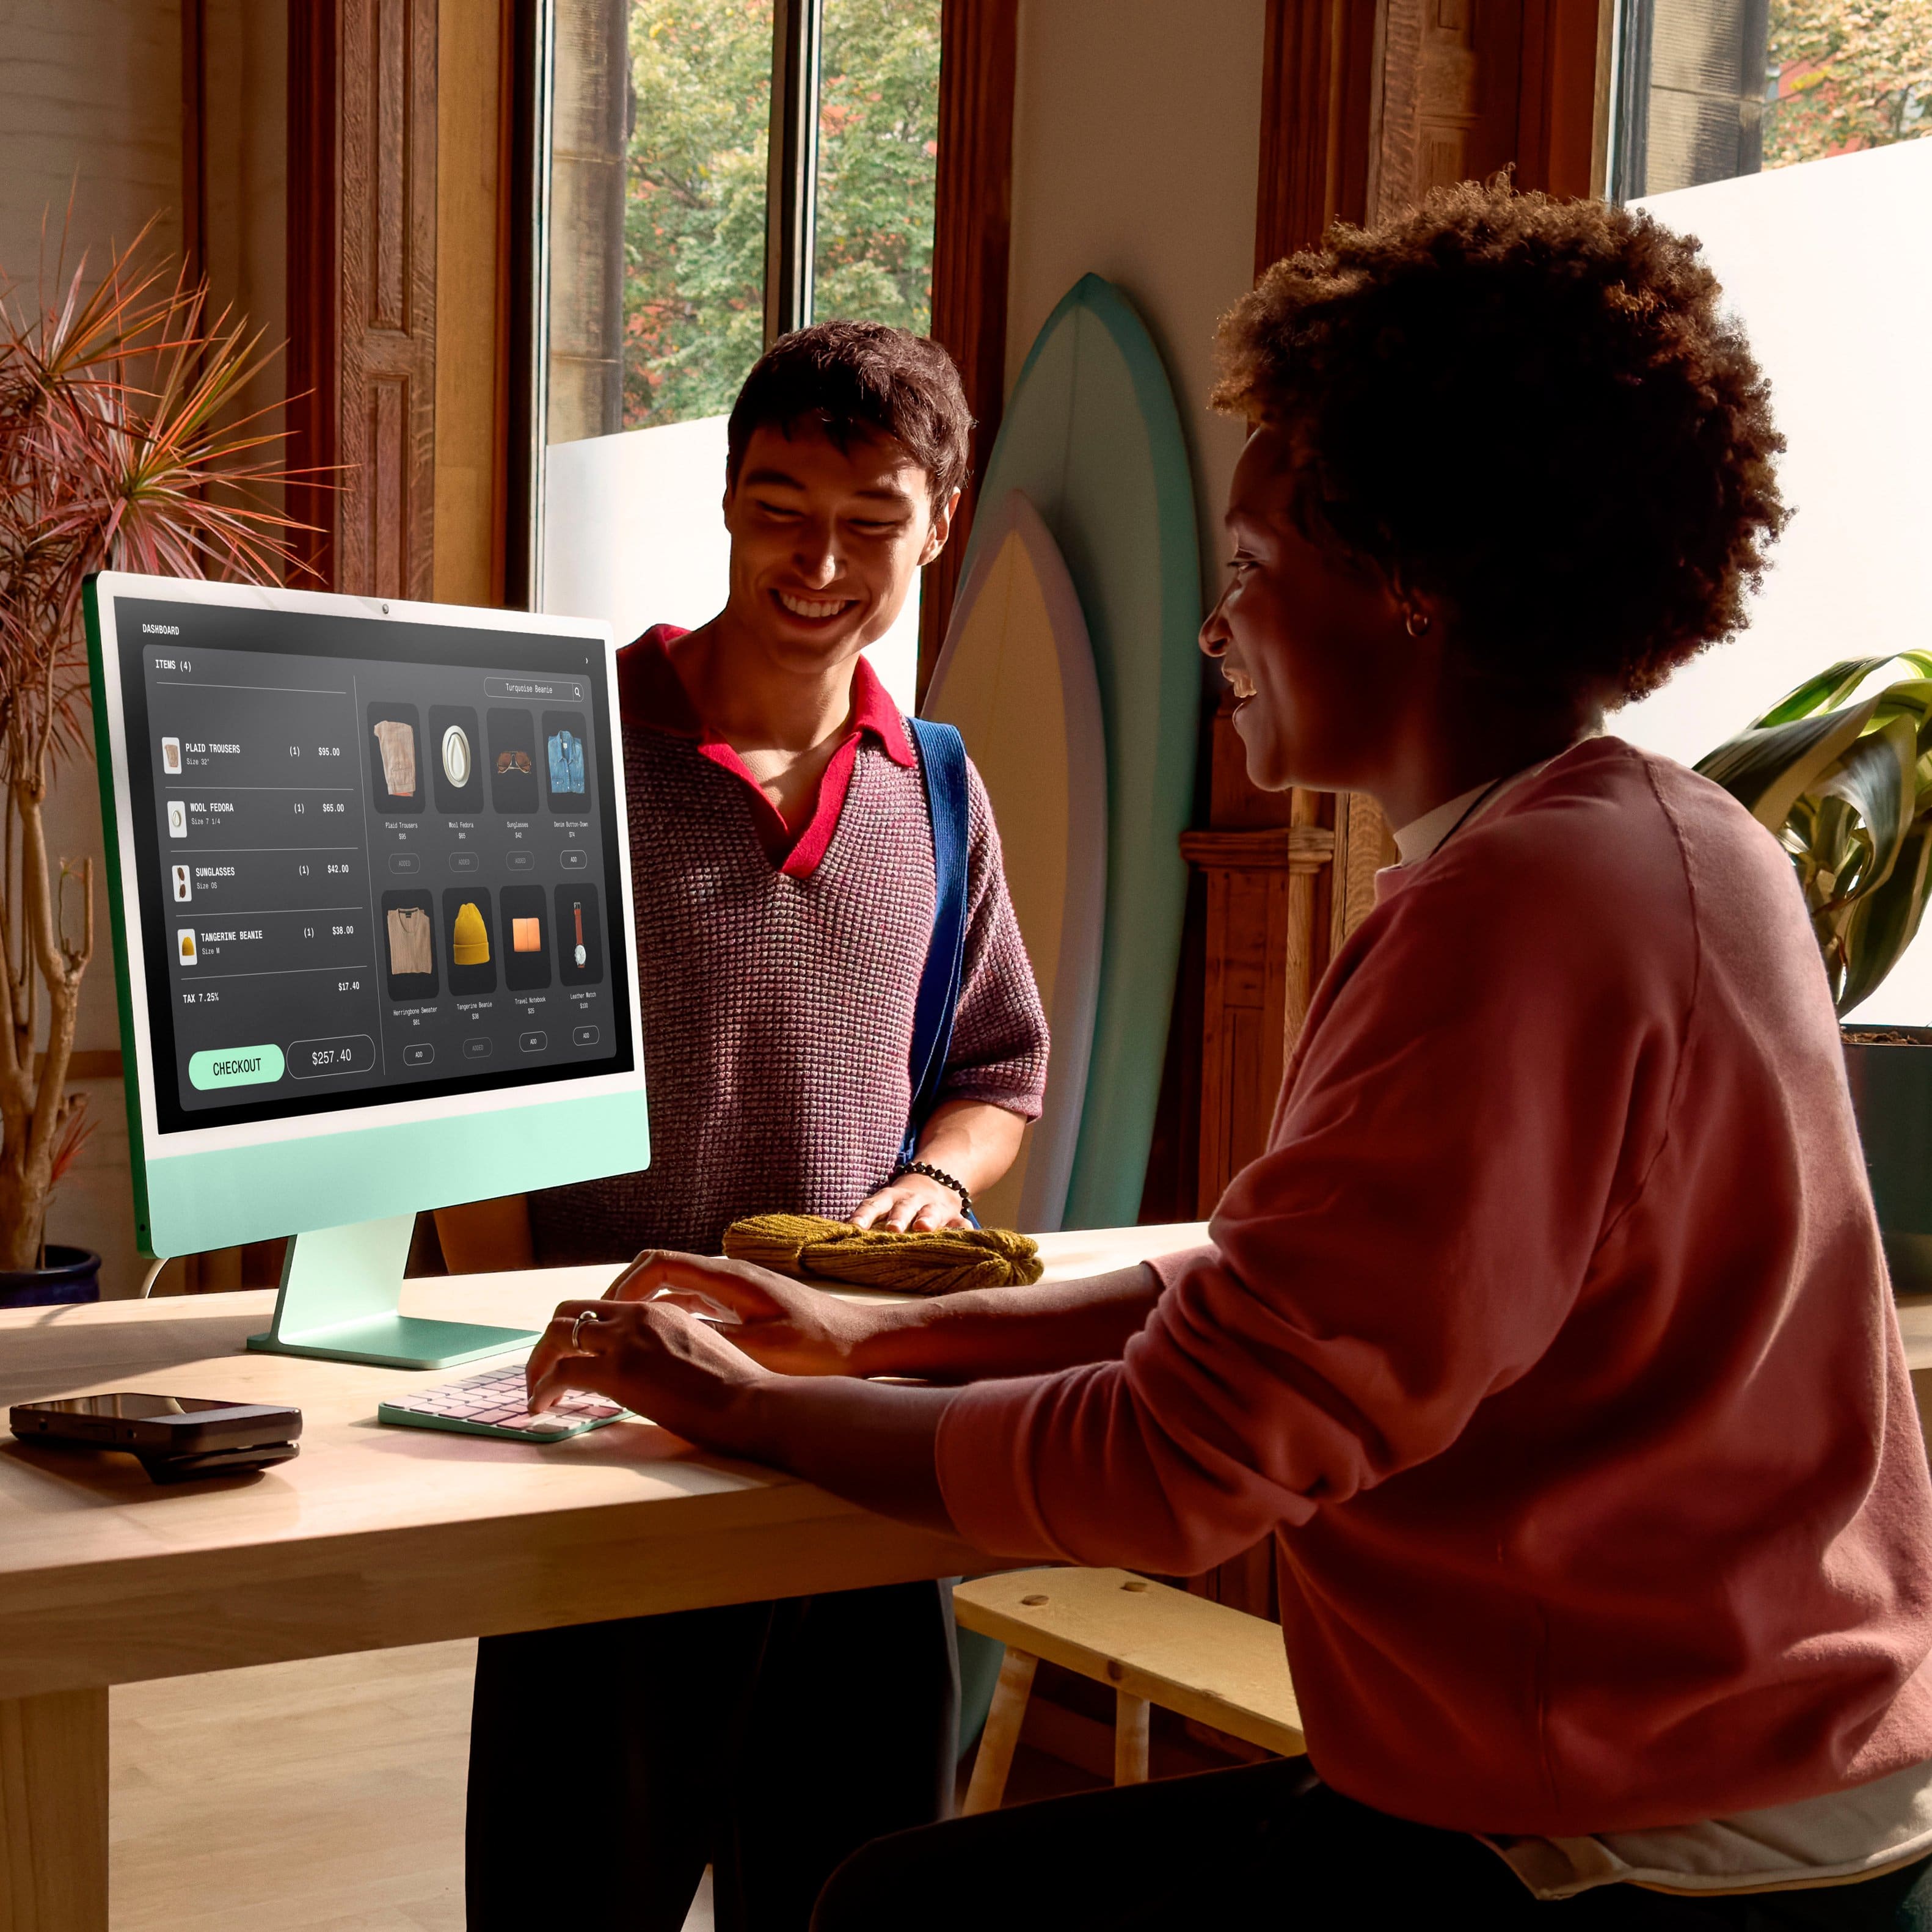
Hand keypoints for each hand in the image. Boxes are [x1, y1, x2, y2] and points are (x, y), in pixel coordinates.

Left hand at [526, 1296, 769, 1448]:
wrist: (748, 1401)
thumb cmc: (736, 1388)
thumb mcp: (702, 1350)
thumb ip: (671, 1349)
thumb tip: (653, 1369)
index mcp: (659, 1310)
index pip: (603, 1308)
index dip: (579, 1332)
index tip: (572, 1358)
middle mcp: (638, 1316)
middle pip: (570, 1312)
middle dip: (549, 1342)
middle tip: (543, 1371)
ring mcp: (626, 1340)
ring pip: (557, 1335)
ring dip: (538, 1363)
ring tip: (535, 1392)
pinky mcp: (616, 1371)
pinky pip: (561, 1372)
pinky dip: (542, 1389)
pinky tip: (541, 1408)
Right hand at [596, 1248, 898, 1375]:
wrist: (864, 1342)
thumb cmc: (820, 1347)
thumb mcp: (762, 1349)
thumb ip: (711, 1340)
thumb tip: (661, 1336)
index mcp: (729, 1278)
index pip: (658, 1264)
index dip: (623, 1286)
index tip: (602, 1315)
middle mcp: (729, 1274)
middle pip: (660, 1270)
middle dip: (625, 1293)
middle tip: (601, 1328)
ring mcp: (737, 1288)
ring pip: (676, 1286)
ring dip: (646, 1305)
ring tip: (621, 1338)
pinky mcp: (746, 1304)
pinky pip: (695, 1301)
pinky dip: (670, 1315)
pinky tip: (661, 1344)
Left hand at [849, 1170, 966, 1231]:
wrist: (936, 1180)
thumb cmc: (900, 1203)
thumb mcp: (884, 1203)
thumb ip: (868, 1219)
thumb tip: (836, 1240)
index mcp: (890, 1198)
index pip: (873, 1205)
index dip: (863, 1216)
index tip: (853, 1227)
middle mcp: (911, 1201)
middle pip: (903, 1208)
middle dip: (898, 1218)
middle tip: (892, 1229)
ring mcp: (934, 1207)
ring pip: (931, 1212)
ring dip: (928, 1220)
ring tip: (924, 1228)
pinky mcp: (953, 1215)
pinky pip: (960, 1223)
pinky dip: (963, 1230)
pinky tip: (966, 1237)